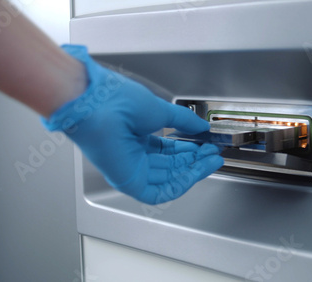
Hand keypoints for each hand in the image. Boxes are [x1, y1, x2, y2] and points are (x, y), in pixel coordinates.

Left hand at [42, 45, 223, 204]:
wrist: (98, 103)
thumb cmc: (117, 101)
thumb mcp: (160, 110)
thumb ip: (184, 122)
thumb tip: (202, 127)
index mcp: (137, 137)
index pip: (168, 151)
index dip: (190, 150)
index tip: (207, 146)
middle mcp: (134, 154)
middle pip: (171, 166)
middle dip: (195, 162)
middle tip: (213, 155)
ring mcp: (131, 169)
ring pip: (168, 180)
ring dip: (192, 172)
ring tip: (210, 161)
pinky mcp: (129, 182)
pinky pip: (158, 192)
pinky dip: (179, 185)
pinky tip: (195, 174)